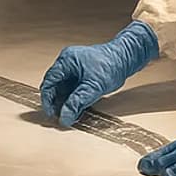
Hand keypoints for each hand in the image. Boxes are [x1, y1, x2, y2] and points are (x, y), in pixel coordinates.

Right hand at [40, 20, 158, 126]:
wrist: (127, 57)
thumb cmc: (112, 64)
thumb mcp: (94, 87)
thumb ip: (77, 102)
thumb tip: (65, 117)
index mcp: (66, 60)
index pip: (49, 82)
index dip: (48, 100)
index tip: (52, 114)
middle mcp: (68, 63)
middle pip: (54, 86)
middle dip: (57, 102)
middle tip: (61, 116)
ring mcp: (74, 68)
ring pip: (63, 89)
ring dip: (65, 102)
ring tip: (70, 114)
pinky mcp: (81, 74)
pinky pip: (72, 88)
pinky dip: (73, 98)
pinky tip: (78, 108)